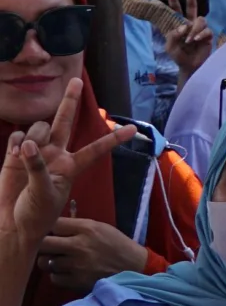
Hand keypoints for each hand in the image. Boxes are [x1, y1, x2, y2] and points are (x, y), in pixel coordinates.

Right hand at [0, 79, 129, 251]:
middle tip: (76, 81)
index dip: (114, 139)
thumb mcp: (44, 193)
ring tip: (25, 154)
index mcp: (71, 166)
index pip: (97, 149)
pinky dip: (16, 141)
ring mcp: (36, 153)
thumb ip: (38, 167)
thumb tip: (29, 144)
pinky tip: (14, 152)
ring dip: (35, 134)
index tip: (134, 129)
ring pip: (40, 127)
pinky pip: (18, 136)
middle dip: (70, 101)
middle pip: (65, 122)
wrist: (11, 224)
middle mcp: (56, 154)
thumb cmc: (35, 214)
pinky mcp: (15, 155)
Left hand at [38, 213, 149, 294]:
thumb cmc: (117, 244)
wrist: (135, 267)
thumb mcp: (101, 228)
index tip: (53, 232)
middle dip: (43, 245)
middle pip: (43, 244)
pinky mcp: (76, 281)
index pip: (54, 224)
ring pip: (45, 262)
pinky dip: (58, 275)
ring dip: (50, 261)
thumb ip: (77, 227)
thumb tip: (52, 228)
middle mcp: (78, 246)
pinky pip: (54, 278)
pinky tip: (68, 272)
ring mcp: (76, 265)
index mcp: (86, 228)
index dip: (50, 228)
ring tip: (60, 260)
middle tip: (49, 248)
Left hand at [167, 0, 212, 80]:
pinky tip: (196, 40)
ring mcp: (199, 29)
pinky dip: (200, 34)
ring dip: (194, 29)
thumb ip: (173, 36)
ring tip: (189, 40)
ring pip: (200, 19)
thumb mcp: (170, 47)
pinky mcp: (208, 35)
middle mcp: (190, 24)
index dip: (173, 1)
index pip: (176, 11)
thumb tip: (183, 26)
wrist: (190, 66)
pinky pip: (206, 30)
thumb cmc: (178, 56)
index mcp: (179, 25)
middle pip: (192, 7)